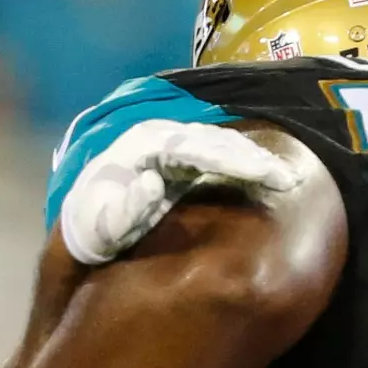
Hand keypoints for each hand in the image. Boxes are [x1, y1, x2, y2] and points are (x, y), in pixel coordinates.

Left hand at [60, 119, 300, 265]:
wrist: (80, 229)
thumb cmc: (90, 230)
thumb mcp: (101, 227)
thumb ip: (125, 209)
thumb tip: (152, 182)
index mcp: (141, 146)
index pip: (194, 147)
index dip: (231, 158)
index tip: (264, 172)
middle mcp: (158, 137)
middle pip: (213, 141)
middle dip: (252, 158)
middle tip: (287, 178)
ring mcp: (169, 144)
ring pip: (219, 145)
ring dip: (254, 160)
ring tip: (286, 177)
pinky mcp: (178, 158)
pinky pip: (216, 155)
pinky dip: (243, 163)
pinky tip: (266, 176)